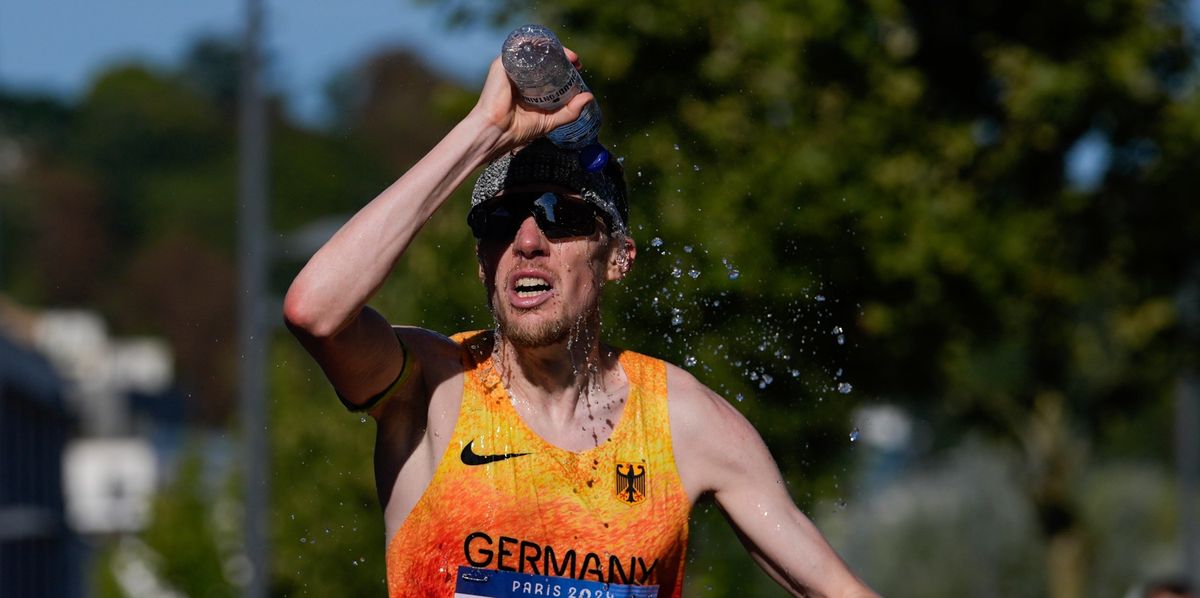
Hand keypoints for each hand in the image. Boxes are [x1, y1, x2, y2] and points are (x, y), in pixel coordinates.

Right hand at [471, 48, 594, 153]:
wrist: (497, 132)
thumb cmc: (518, 129)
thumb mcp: (550, 120)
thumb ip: (570, 111)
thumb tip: (588, 97)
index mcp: (528, 87)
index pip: (548, 69)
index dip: (564, 66)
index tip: (578, 67)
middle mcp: (519, 74)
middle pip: (542, 58)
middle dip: (561, 56)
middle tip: (575, 61)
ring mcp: (510, 68)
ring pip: (533, 51)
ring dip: (552, 49)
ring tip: (568, 56)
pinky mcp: (501, 64)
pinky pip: (520, 48)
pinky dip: (535, 45)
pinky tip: (549, 49)